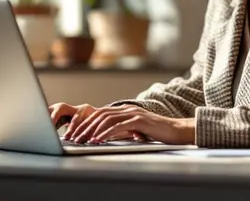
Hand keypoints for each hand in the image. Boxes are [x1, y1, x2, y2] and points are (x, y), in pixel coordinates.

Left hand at [67, 104, 195, 144]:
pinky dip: (106, 133)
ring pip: (106, 119)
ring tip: (83, 140)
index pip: (99, 114)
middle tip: (73, 138)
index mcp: (124, 110)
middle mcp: (126, 109)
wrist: (175, 131)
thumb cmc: (155, 133)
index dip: (85, 123)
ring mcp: (133, 113)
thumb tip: (103, 136)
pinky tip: (98, 140)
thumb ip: (121, 130)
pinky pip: (118, 126)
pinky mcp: (139, 120)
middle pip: (99, 115)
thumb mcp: (134, 130)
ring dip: (92, 131)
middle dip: (84, 127)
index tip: (75, 133)